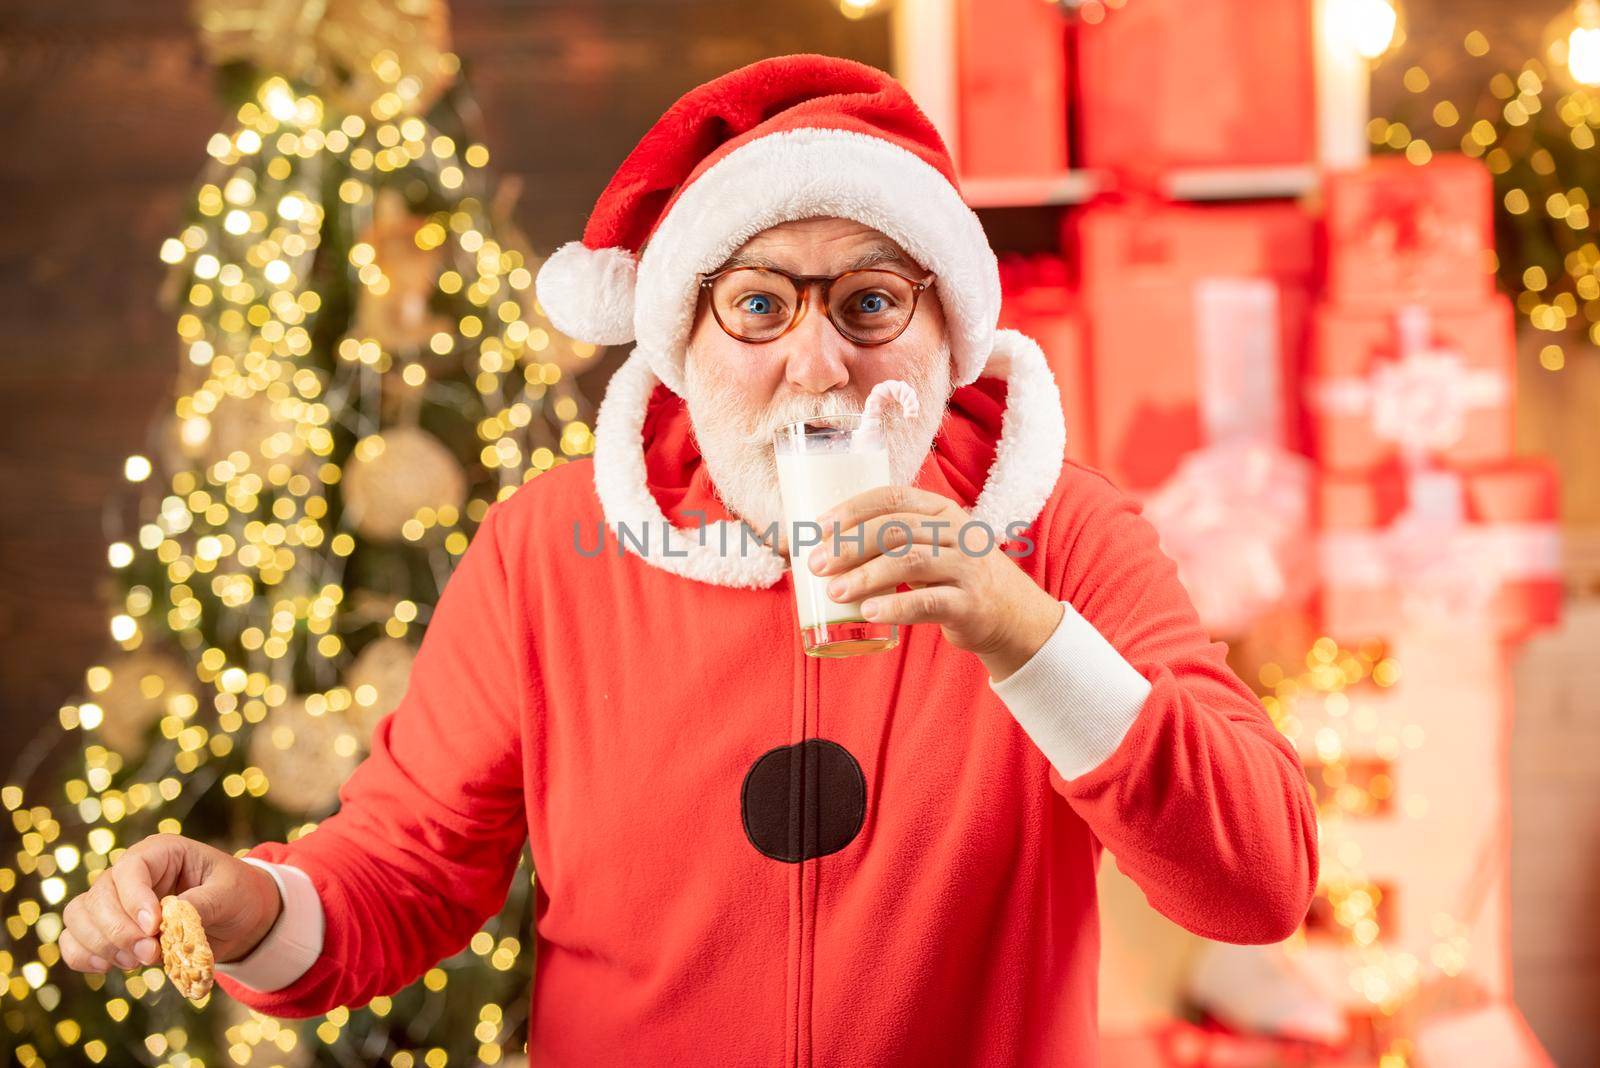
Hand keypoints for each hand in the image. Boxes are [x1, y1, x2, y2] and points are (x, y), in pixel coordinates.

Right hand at [60, 834, 280, 973]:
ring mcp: (115, 900)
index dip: (134, 900)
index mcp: (161, 852)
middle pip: (98, 896)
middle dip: (119, 931)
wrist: (240, 919)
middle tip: (150, 954)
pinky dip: (83, 956)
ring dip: (101, 945)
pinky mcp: (109, 929)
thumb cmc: (237, 895)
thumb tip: (168, 919)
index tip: (153, 928)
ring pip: (79, 917)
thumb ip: (201, 903)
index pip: (130, 869)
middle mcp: (130, 873)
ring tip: (138, 961)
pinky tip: (108, 967)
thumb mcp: (230, 893)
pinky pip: (74, 940)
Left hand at [808, 485, 1064, 680]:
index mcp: (942, 510)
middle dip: (850, 545)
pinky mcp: (970, 604)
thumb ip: (894, 540)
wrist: (1012, 615)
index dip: (854, 509)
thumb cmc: (955, 577)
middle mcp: (958, 532)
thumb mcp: (934, 545)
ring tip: (834, 590)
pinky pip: (928, 602)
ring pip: (910, 561)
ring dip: (866, 575)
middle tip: (816, 564)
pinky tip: (868, 612)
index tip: (819, 527)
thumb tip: (822, 547)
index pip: (894, 496)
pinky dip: (895, 606)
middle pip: (896, 528)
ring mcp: (967, 567)